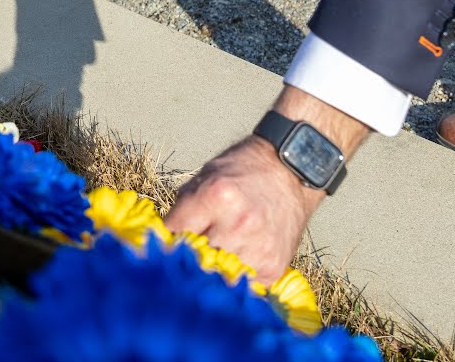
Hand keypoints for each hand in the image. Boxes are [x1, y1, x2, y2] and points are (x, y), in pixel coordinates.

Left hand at [164, 136, 318, 281]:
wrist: (290, 172)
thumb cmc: (243, 171)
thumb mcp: (205, 177)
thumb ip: (184, 210)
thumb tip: (164, 240)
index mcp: (216, 197)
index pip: (175, 233)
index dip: (166, 238)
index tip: (164, 243)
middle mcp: (238, 225)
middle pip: (194, 258)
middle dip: (188, 255)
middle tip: (190, 249)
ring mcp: (257, 248)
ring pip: (216, 275)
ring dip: (212, 268)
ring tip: (218, 250)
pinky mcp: (273, 267)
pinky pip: (242, 284)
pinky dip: (236, 275)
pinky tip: (239, 255)